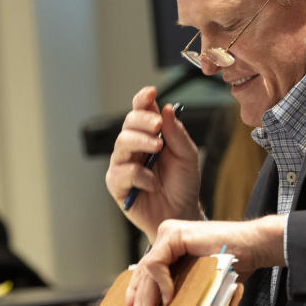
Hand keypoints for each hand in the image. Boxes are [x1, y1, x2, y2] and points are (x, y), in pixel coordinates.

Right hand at [105, 86, 201, 239]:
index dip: (143, 99)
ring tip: (158, 148)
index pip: (141, 111)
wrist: (182, 213)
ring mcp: (123, 164)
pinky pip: (121, 172)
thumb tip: (165, 109)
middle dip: (143, 121)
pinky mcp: (118, 185)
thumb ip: (177, 134)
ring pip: (122, 143)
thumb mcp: (188, 156)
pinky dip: (139, 175)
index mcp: (150, 135)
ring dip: (141, 142)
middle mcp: (133, 146)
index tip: (151, 92)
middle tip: (158, 126)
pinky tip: (153, 183)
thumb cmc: (184, 184)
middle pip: (128, 123)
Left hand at [125, 215, 285, 305]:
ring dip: (147, 300)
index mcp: (171, 246)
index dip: (137, 295)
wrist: (254, 246)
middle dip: (140, 303)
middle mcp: (166, 236)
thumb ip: (181, 287)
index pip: (146, 272)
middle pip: (144, 274)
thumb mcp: (200, 280)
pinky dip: (161, 284)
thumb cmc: (234, 264)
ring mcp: (169, 233)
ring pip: (147, 271)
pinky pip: (157, 264)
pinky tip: (168, 300)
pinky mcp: (174, 234)